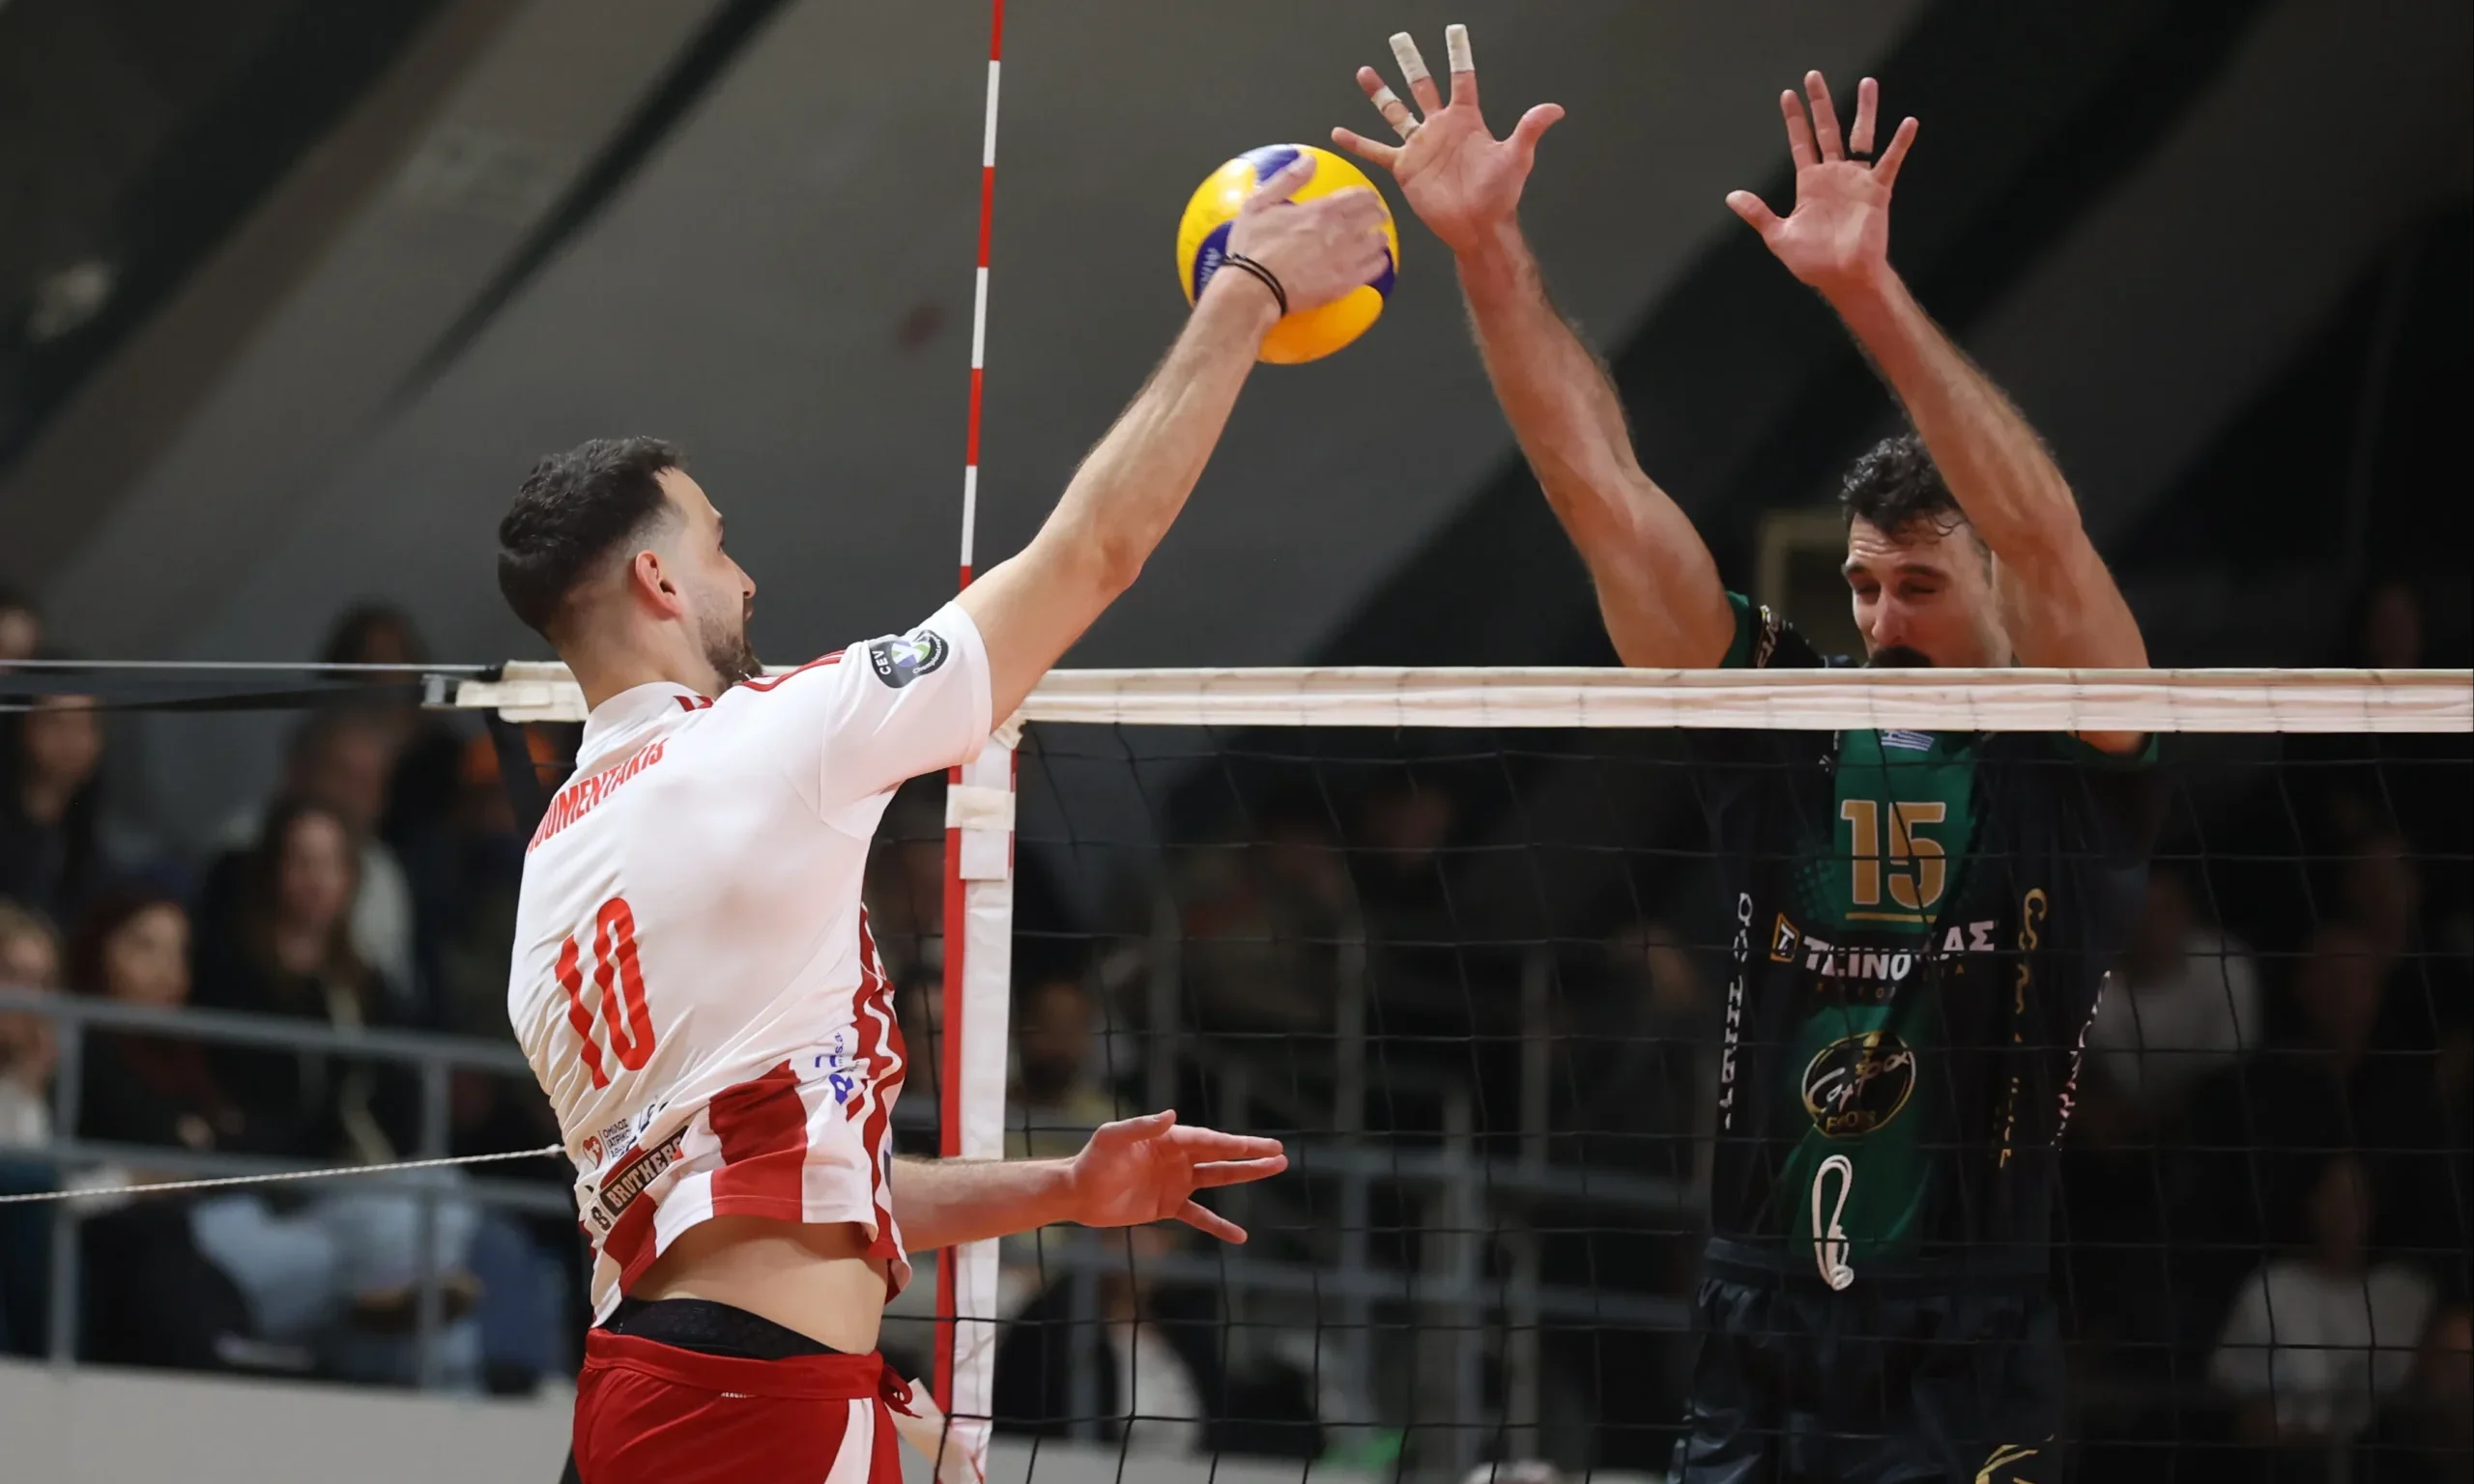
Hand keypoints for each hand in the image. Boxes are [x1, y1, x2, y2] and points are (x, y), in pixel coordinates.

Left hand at [1063, 1110, 1286, 1242]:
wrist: (1077, 1193)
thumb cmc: (1093, 1160)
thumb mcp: (1113, 1138)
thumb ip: (1141, 1126)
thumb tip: (1172, 1114)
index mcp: (1168, 1140)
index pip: (1208, 1141)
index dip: (1234, 1144)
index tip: (1260, 1146)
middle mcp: (1177, 1158)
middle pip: (1221, 1156)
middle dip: (1250, 1154)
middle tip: (1280, 1153)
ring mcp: (1176, 1182)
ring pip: (1218, 1178)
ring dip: (1245, 1175)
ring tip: (1275, 1169)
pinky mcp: (1168, 1206)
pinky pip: (1199, 1216)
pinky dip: (1219, 1225)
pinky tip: (1240, 1236)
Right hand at [1220, 153, 1393, 315]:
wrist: (1253, 289)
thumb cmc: (1252, 247)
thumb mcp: (1259, 204)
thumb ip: (1288, 179)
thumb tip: (1309, 160)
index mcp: (1322, 210)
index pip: (1361, 195)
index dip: (1367, 196)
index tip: (1366, 200)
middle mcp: (1340, 231)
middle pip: (1375, 216)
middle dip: (1376, 214)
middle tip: (1373, 219)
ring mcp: (1346, 259)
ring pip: (1379, 242)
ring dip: (1378, 238)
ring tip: (1373, 240)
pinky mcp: (1346, 283)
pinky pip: (1376, 269)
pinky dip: (1378, 263)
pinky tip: (1372, 263)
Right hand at [1331, 25, 1562, 256]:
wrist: (1477, 225)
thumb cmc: (1499, 194)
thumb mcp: (1516, 157)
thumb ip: (1529, 129)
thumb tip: (1555, 109)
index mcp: (1466, 120)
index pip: (1461, 79)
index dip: (1458, 55)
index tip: (1454, 31)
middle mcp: (1440, 127)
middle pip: (1422, 86)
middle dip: (1411, 62)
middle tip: (1400, 39)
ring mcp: (1420, 146)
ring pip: (1395, 111)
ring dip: (1380, 92)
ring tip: (1365, 72)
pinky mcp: (1405, 167)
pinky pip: (1377, 151)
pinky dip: (1358, 143)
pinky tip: (1340, 132)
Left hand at [1726, 73, 1917, 302]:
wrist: (1842, 279)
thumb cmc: (1813, 262)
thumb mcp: (1779, 235)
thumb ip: (1758, 213)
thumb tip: (1731, 196)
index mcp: (1810, 184)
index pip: (1801, 142)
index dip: (1795, 120)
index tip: (1788, 94)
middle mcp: (1833, 175)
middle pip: (1827, 130)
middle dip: (1820, 103)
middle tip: (1814, 75)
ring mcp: (1856, 181)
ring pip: (1860, 136)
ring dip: (1864, 110)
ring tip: (1868, 82)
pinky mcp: (1876, 191)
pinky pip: (1890, 163)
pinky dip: (1899, 144)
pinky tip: (1908, 123)